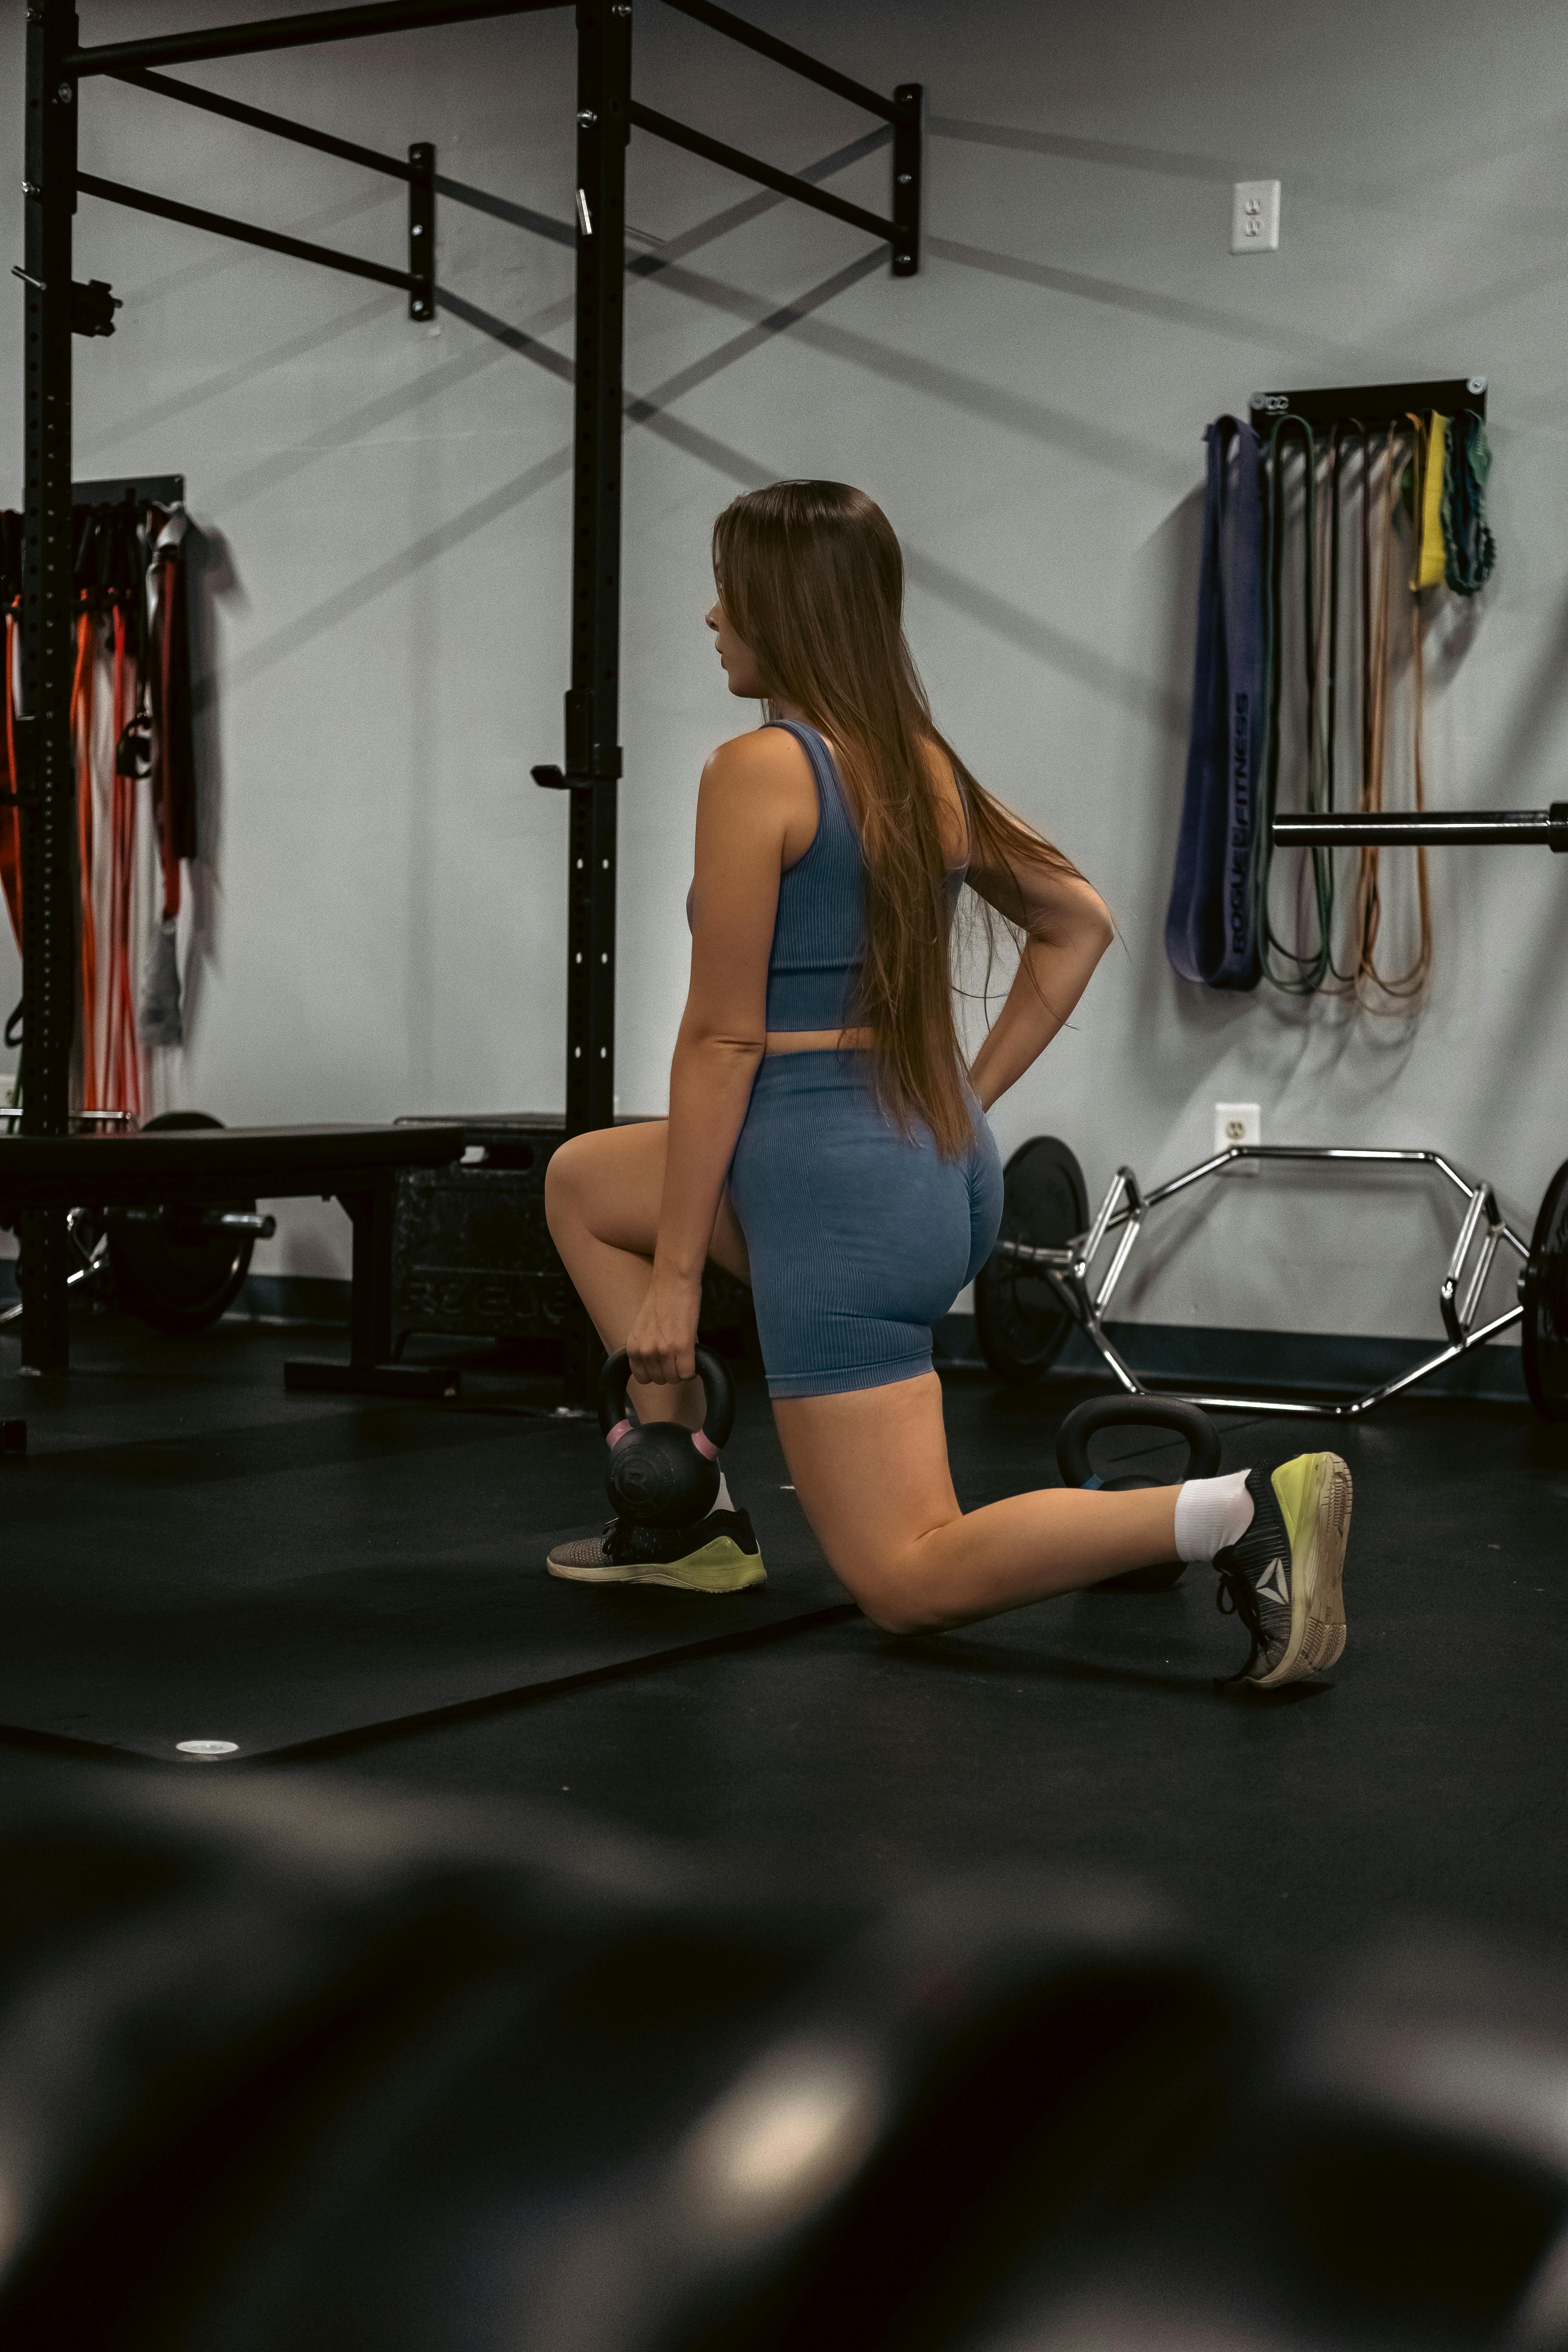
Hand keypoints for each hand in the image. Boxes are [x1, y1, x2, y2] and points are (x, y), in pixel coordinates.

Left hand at [624, 1269, 702, 1390]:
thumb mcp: (643, 1328)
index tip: (663, 1365)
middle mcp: (646, 1351)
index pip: (643, 1378)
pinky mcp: (683, 1346)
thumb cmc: (660, 1301)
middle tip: (676, 1357)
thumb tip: (658, 1365)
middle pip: (661, 1380)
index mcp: (633, 1347)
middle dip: (670, 1371)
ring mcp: (664, 1350)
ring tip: (684, 1354)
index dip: (656, 1373)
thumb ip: (646, 1348)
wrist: (673, 1282)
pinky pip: (688, 1373)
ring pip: (676, 1378)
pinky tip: (692, 1355)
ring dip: (682, 1370)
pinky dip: (693, 1368)